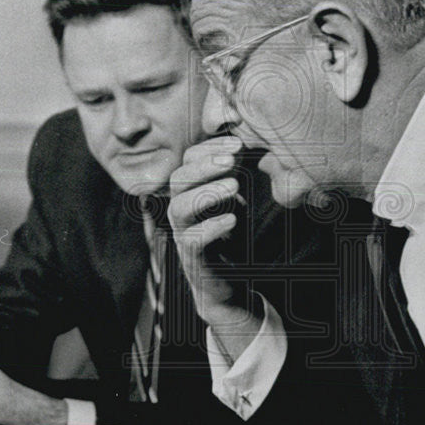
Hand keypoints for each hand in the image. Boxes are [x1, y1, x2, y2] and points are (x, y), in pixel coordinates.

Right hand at [168, 136, 262, 361]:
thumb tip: (246, 145)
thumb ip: (234, 177)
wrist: (228, 281)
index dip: (209, 149)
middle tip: (233, 160)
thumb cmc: (231, 237)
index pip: (188, 161)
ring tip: (236, 186)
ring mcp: (183, 234)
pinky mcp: (192, 258)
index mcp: (190, 192)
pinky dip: (211, 227)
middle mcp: (181, 210)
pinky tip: (233, 219)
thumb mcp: (235, 201)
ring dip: (207, 193)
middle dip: (205, 166)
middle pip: (178, 179)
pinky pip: (192, 240)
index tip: (237, 143)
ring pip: (179, 208)